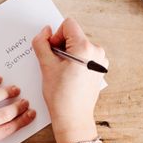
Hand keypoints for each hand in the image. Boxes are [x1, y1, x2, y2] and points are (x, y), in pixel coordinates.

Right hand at [32, 18, 107, 142]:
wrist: (73, 118)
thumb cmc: (61, 95)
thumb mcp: (46, 66)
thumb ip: (42, 43)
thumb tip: (45, 31)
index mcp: (85, 48)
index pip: (68, 24)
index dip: (56, 36)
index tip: (53, 52)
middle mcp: (97, 52)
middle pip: (74, 35)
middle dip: (62, 46)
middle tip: (56, 65)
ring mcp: (101, 61)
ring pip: (79, 46)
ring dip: (69, 54)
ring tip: (63, 73)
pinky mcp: (100, 69)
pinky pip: (85, 56)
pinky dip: (76, 62)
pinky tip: (71, 76)